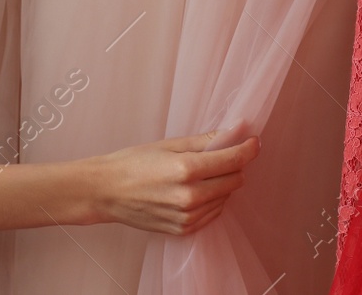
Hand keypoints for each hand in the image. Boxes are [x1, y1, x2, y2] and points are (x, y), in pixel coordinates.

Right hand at [88, 128, 259, 235]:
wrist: (107, 192)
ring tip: (198, 174)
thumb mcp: (168, 145)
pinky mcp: (184, 229)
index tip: (254, 141)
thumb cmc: (134, 163)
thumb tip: (236, 131)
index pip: (233, 160)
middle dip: (233, 165)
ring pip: (225, 197)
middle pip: (234, 180)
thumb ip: (205, 141)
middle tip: (219, 155)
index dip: (248, 148)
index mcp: (186, 170)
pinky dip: (211, 200)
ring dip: (221, 184)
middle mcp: (190, 197)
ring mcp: (188, 216)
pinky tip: (193, 190)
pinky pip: (213, 213)